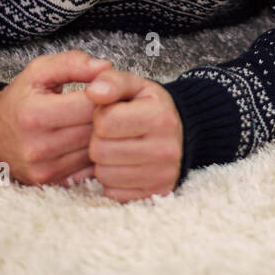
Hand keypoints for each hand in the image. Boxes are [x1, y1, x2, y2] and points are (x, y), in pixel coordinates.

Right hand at [0, 50, 111, 186]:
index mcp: (34, 115)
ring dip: (105, 137)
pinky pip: (89, 169)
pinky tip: (90, 140)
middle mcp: (37, 147)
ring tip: (104, 121)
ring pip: (95, 151)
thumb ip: (73, 63)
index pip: (89, 105)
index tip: (109, 88)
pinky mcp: (51, 184)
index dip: (107, 93)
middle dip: (109, 114)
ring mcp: (44, 170)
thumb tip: (105, 68)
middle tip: (112, 104)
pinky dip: (94, 155)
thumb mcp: (39, 71)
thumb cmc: (20, 98)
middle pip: (94, 130)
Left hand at [85, 69, 183, 201]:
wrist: (181, 132)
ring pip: (104, 175)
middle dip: (99, 140)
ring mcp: (161, 174)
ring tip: (118, 147)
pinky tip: (124, 165)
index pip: (105, 121)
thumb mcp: (136, 85)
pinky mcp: (155, 193)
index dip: (101, 115)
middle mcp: (164, 148)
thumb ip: (112, 81)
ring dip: (104, 161)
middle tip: (113, 133)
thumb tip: (92, 92)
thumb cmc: (151, 107)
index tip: (112, 113)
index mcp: (158, 116)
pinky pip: (113, 193)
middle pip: (100, 150)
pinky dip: (113, 180)